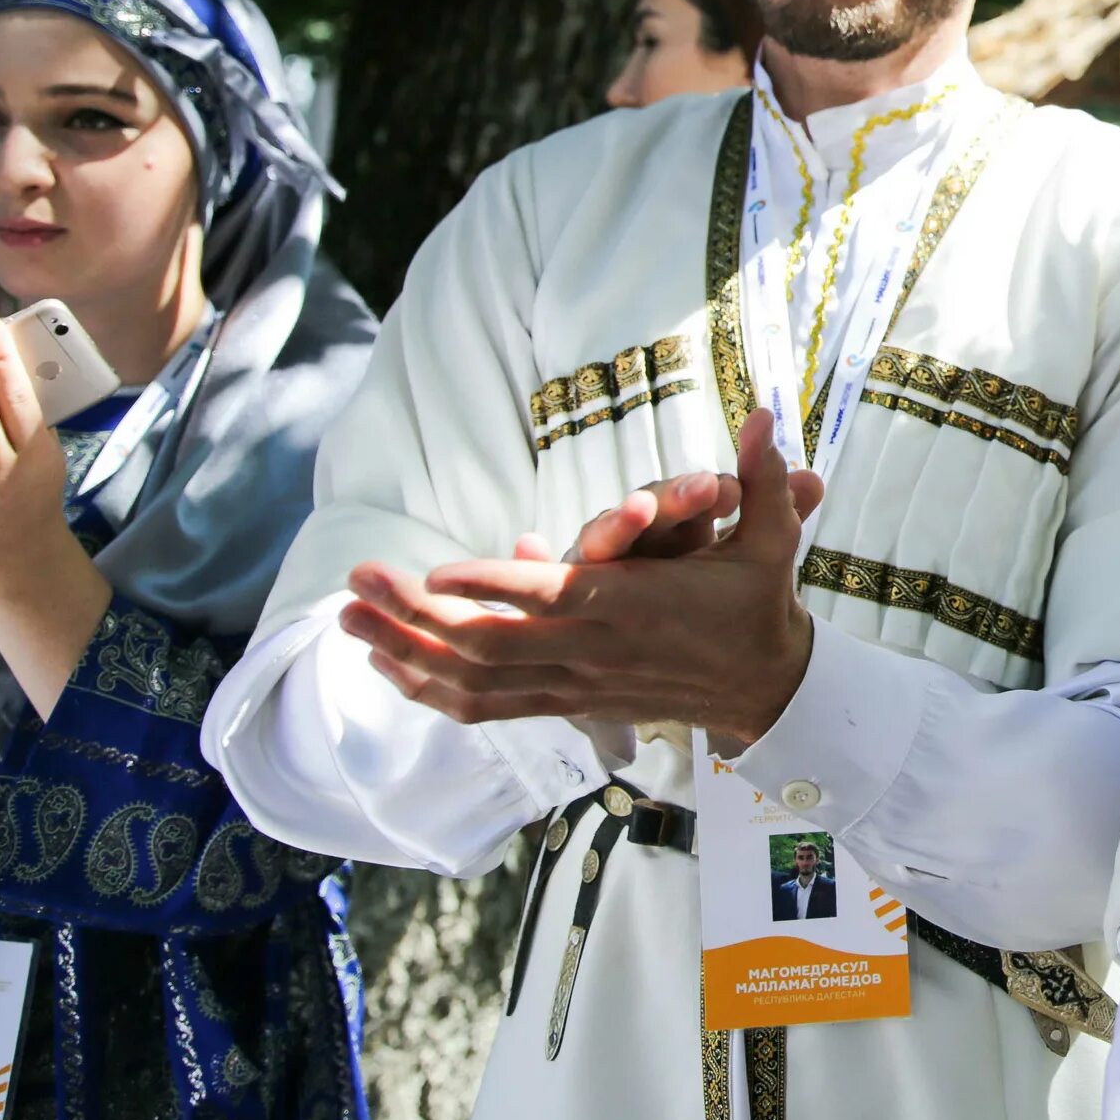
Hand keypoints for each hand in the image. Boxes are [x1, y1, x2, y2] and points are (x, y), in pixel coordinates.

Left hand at [342, 408, 827, 737]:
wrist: (763, 687)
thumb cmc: (757, 604)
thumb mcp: (770, 539)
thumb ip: (764, 479)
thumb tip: (766, 414)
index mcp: (633, 606)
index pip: (553, 599)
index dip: (493, 588)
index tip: (437, 571)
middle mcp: (592, 650)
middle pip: (490, 645)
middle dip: (416, 615)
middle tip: (358, 581)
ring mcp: (573, 682)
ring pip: (475, 682)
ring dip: (406, 652)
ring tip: (348, 621)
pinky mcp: (566, 702)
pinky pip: (486, 705)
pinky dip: (432, 689)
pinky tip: (388, 664)